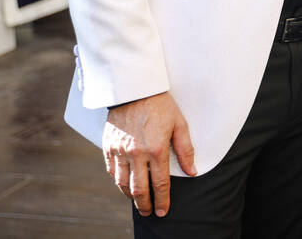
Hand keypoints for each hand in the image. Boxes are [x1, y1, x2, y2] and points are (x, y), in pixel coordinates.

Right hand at [103, 92, 196, 216]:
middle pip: (138, 189)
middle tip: (148, 212)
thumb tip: (193, 171)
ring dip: (129, 196)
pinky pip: (111, 170)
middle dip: (144, 204)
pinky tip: (123, 184)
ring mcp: (120, 150)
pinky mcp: (108, 146)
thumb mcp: (179, 124)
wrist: (134, 89)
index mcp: (156, 149)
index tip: (163, 210)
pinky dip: (117, 181)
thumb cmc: (160, 105)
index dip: (162, 200)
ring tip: (137, 201)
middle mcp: (136, 153)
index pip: (160, 183)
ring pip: (122, 183)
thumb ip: (186, 150)